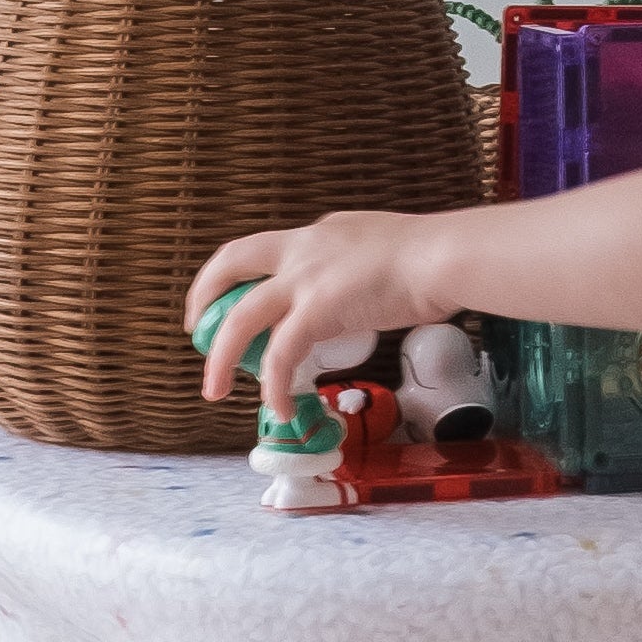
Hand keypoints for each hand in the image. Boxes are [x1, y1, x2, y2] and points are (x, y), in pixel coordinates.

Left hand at [186, 212, 456, 415]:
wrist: (445, 258)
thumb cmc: (434, 258)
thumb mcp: (384, 252)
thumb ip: (362, 271)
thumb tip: (365, 296)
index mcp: (319, 234)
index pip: (266, 250)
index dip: (241, 275)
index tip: (234, 297)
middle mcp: (303, 249)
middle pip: (230, 263)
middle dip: (203, 296)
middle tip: (197, 332)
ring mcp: (306, 278)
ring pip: (240, 317)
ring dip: (219, 356)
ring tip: (213, 388)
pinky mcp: (318, 309)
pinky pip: (280, 353)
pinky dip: (273, 384)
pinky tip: (277, 406)